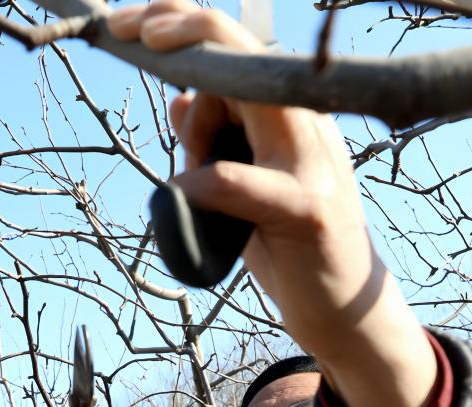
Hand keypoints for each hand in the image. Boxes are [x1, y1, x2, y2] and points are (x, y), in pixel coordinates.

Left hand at [109, 1, 435, 406]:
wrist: (344, 310)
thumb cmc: (290, 246)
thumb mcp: (242, 185)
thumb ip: (214, 141)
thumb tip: (177, 99)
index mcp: (289, 113)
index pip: (237, 43)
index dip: (182, 17)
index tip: (127, 22)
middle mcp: (306, 124)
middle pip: (243, 49)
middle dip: (180, 30)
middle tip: (131, 34)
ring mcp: (312, 164)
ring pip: (247, 100)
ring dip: (197, 125)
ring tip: (193, 174)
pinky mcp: (308, 210)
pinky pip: (239, 180)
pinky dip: (200, 184)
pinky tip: (185, 198)